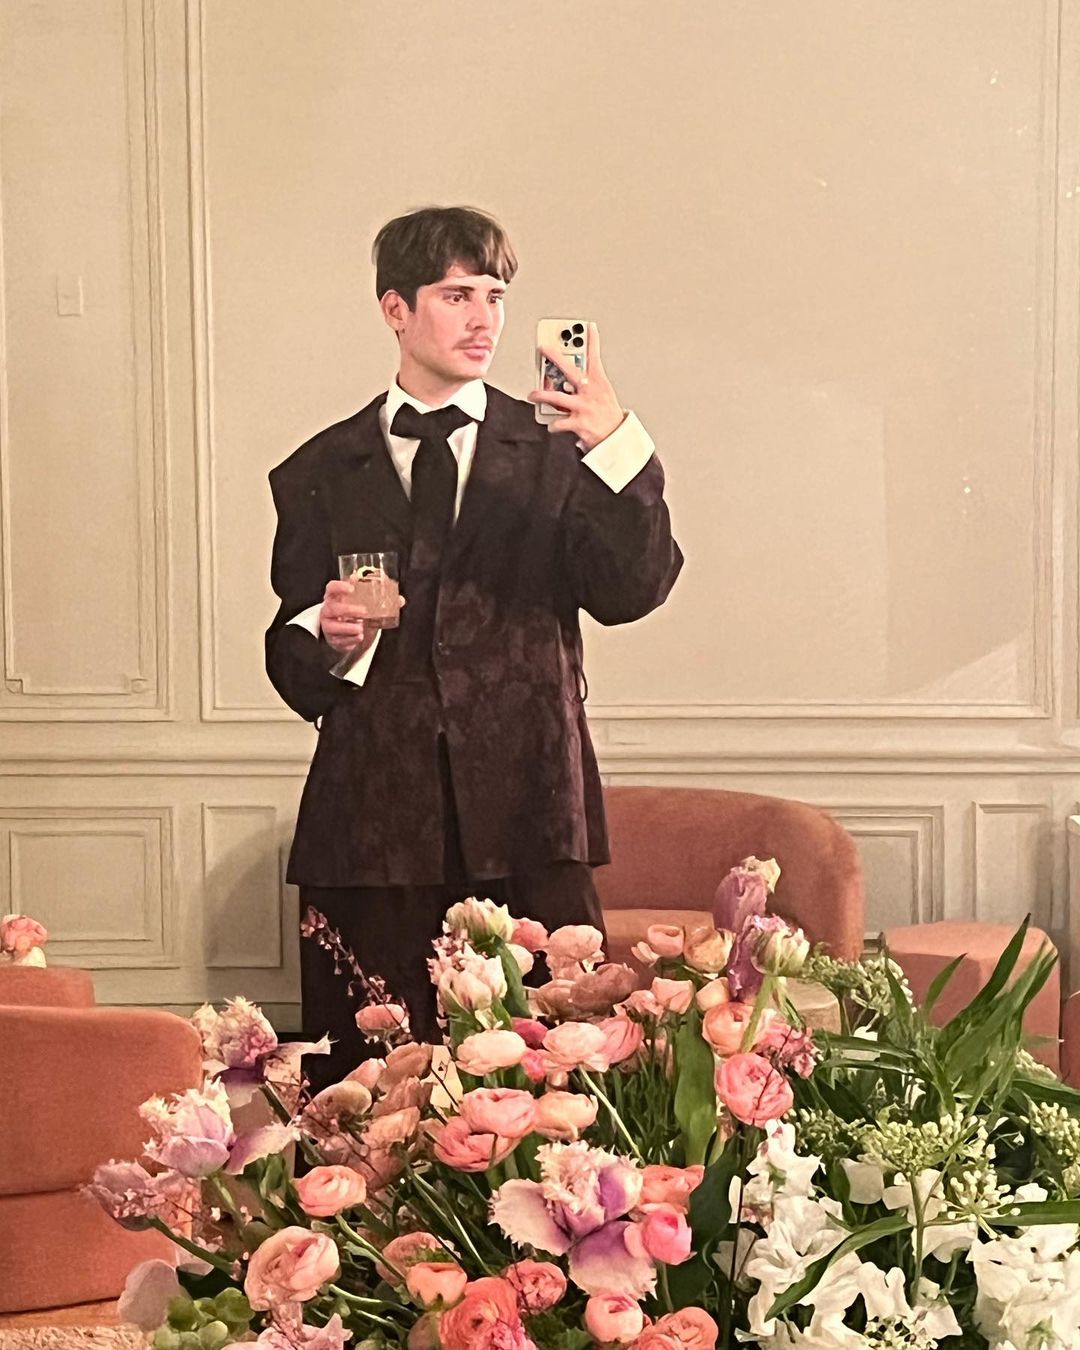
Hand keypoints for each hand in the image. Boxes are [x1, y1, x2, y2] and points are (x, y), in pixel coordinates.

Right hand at [319, 579, 403, 653]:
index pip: (331, 588)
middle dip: (348, 610)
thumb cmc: (355, 614)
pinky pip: (339, 640)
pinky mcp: (333, 639)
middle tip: (364, 612)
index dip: (339, 587)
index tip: (351, 588)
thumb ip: (381, 601)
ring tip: (361, 628)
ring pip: (332, 627)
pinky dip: (350, 640)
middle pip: (332, 608)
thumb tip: (400, 599)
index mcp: (335, 597)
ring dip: (347, 627)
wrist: (346, 633)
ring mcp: (328, 626)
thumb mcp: (365, 605)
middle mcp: (328, 610)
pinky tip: (359, 637)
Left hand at [527, 322, 625, 449]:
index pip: (595, 357)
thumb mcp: (603, 393)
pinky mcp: (578, 423)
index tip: (589, 327)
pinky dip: (552, 424)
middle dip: (555, 357)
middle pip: (570, 370)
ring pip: (557, 397)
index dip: (593, 341)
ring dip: (541, 395)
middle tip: (543, 348)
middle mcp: (590, 392)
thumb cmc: (606, 414)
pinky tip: (552, 424)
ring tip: (532, 394)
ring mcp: (583, 407)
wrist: (616, 437)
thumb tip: (566, 377)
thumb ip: (587, 382)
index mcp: (598, 383)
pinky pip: (558, 422)